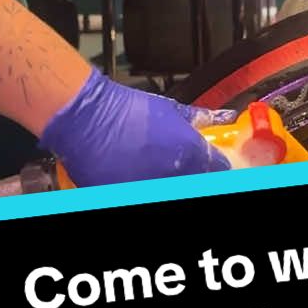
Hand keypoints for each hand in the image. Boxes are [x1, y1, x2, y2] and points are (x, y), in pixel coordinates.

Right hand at [40, 68, 232, 186]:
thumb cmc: (125, 110)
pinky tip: (135, 176)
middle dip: (193, 175)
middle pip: (196, 183)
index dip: (217, 167)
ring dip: (168, 181)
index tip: (213, 165)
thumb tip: (220, 118)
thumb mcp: (169, 110)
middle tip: (179, 166)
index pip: (219, 169)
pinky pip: (141, 193)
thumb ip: (198, 119)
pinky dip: (142, 186)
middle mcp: (174, 177)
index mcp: (190, 154)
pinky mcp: (125, 197)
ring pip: (170, 190)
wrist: (88, 119)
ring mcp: (149, 190)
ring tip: (151, 169)